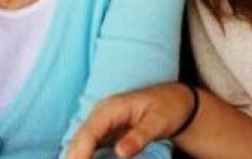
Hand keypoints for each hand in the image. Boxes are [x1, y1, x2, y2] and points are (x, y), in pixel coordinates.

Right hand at [66, 82, 196, 158]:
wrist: (176, 100)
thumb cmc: (168, 108)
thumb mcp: (158, 122)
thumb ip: (139, 137)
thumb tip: (120, 152)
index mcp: (111, 108)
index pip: (88, 133)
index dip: (81, 154)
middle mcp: (101, 114)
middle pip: (79, 140)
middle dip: (76, 158)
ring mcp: (101, 122)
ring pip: (80, 144)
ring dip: (79, 157)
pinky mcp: (105, 132)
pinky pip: (89, 146)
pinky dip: (86, 156)